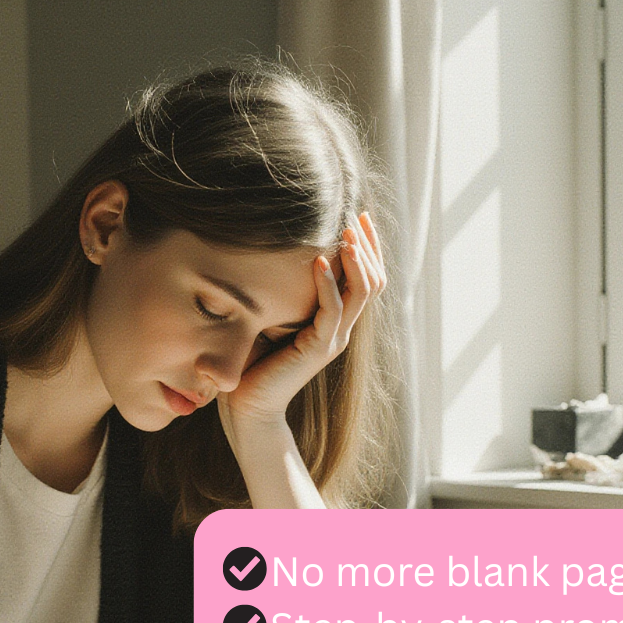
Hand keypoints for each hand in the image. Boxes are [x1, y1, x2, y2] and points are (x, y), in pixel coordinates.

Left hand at [219, 211, 386, 431]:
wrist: (249, 405)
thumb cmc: (255, 362)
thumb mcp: (274, 316)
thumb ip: (285, 291)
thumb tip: (275, 252)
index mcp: (336, 322)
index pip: (367, 280)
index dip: (369, 248)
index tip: (361, 217)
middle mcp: (341, 329)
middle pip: (373, 282)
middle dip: (368, 246)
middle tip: (358, 216)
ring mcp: (333, 339)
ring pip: (361, 293)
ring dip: (356, 260)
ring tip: (347, 233)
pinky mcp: (317, 349)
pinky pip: (332, 311)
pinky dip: (327, 284)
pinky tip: (318, 262)